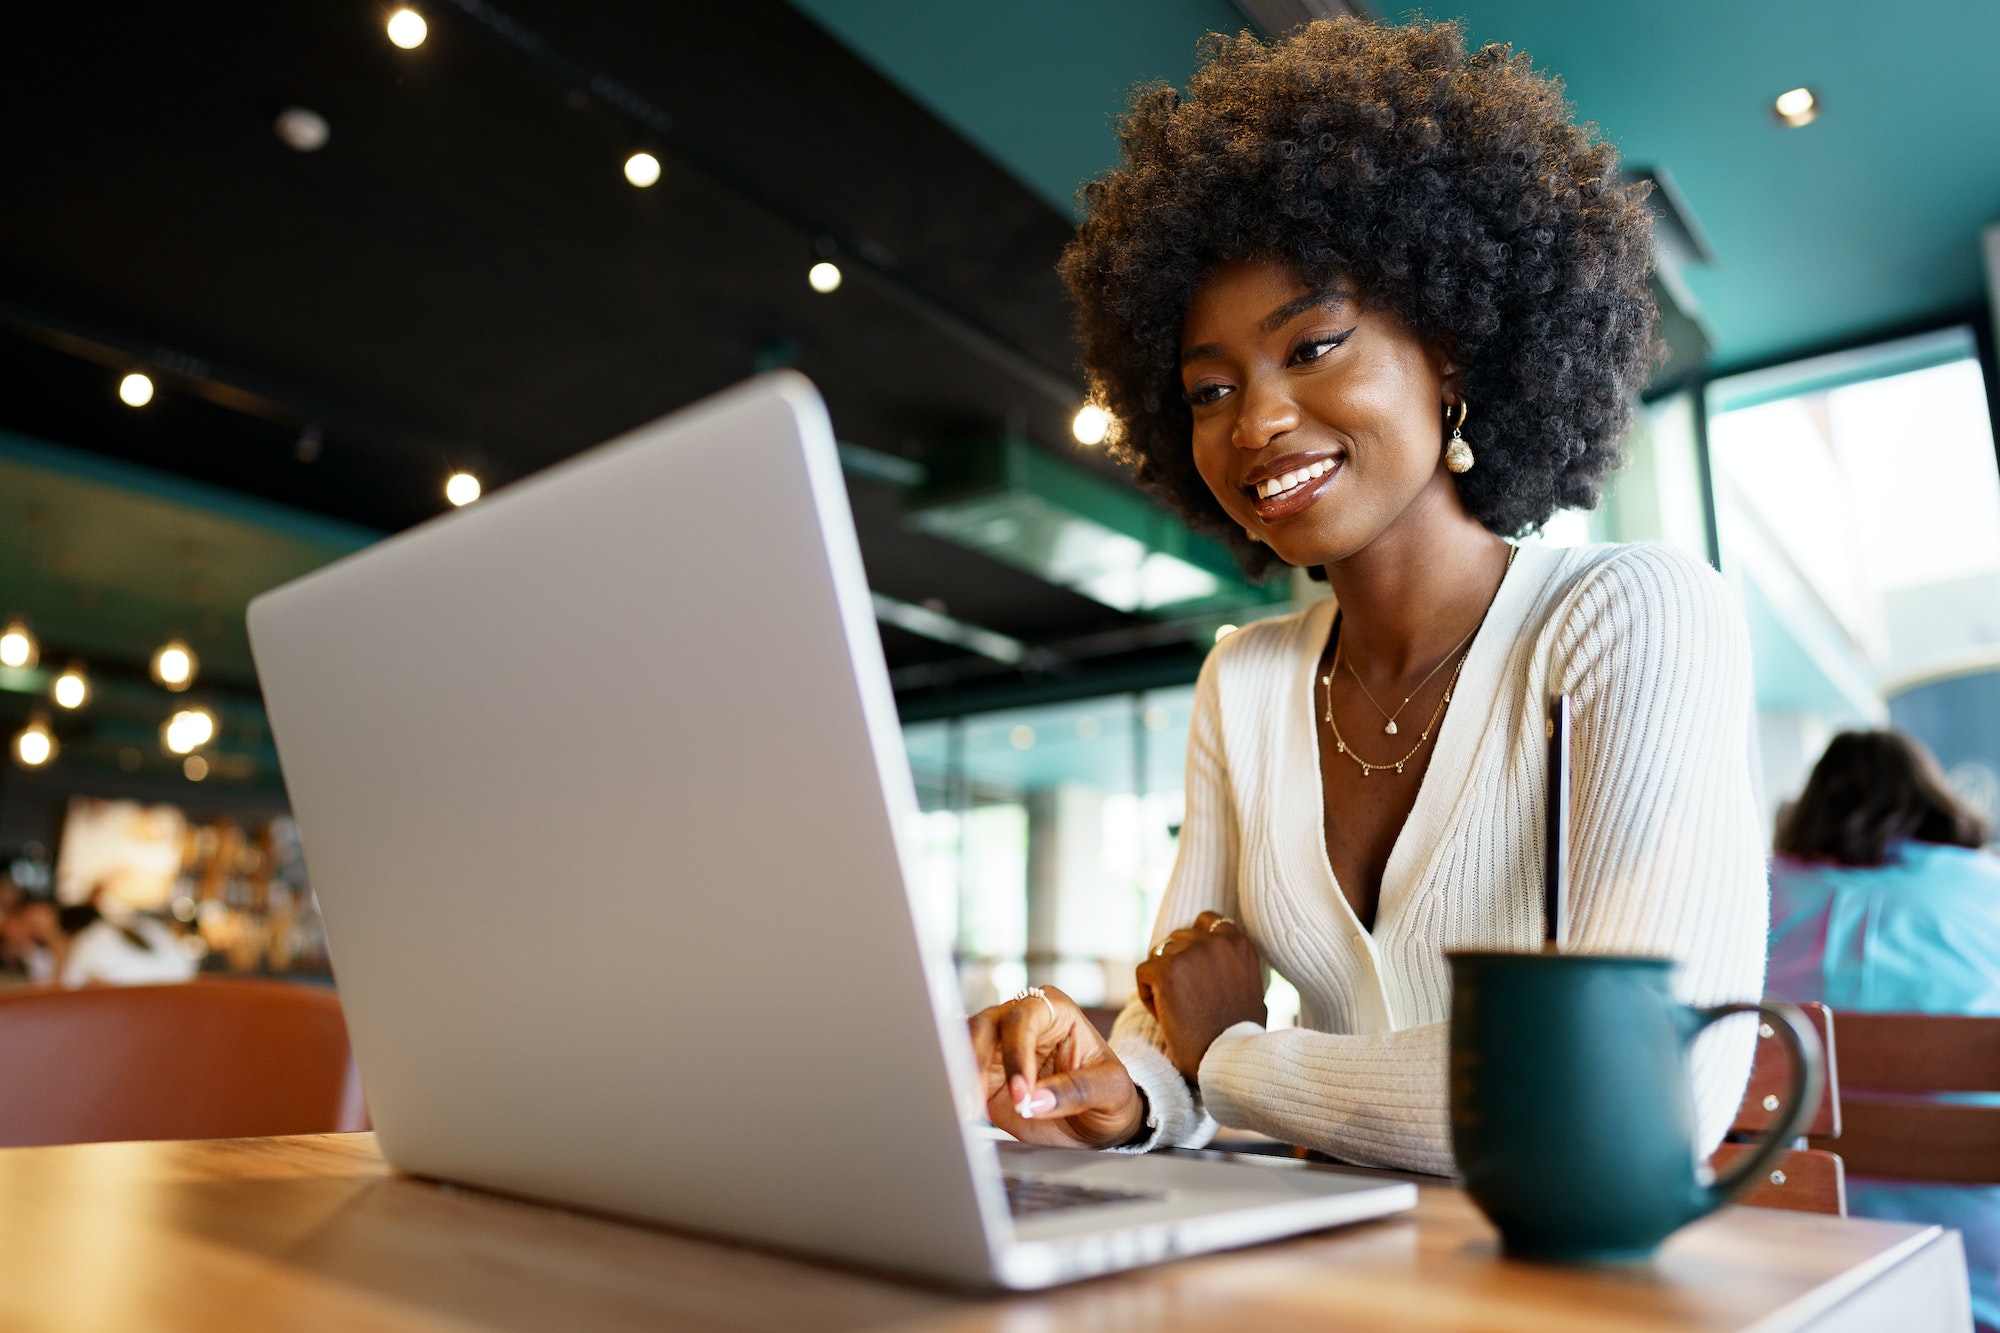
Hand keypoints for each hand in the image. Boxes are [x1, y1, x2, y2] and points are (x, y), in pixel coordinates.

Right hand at [967, 985, 1144, 1149]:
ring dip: (960, 1073)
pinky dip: (956, 1086)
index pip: (1024, 1020)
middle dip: (977, 1061)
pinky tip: (960, 1106)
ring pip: (964, 1043)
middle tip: (980, 1100)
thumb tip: (1035, 1100)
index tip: (1021, 1094)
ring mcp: (998, 1047)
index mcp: (1054, 1010)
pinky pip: (960, 1071)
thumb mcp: (1110, 1089)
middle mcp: (1021, 1021)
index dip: (1017, 1054)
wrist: (1098, 1120)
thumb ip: (1076, 1091)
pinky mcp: (984, 1073)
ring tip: (966, 1107)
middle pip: (985, 1025)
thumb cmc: (1109, 1093)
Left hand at [1135, 911, 1267, 1080]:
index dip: (1195, 946)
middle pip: (1178, 938)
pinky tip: (1165, 1017)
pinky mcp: (1166, 969)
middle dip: (1177, 965)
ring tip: (1178, 1011)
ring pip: (1159, 954)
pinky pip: (1143, 973)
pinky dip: (1149, 995)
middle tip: (1188, 1001)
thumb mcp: (1253, 992)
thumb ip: (1236, 968)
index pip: (1206, 921)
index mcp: (1239, 943)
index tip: (1197, 975)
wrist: (1227, 1061)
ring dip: (1162, 980)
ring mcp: (1190, 952)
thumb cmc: (1240, 1036)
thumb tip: (1226, 964)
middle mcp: (1216, 941)